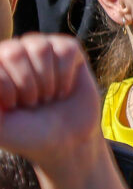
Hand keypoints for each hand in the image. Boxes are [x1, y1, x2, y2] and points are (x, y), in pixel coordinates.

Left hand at [0, 35, 106, 174]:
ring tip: (48, 95)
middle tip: (33, 102)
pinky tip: (65, 88)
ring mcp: (40, 49)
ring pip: (40, 48)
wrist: (65, 140)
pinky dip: (66, 74)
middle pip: (14, 52)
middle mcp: (12, 53)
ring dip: (48, 80)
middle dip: (27, 85)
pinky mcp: (67, 51)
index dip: (7, 90)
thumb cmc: (25, 132)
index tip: (13, 107)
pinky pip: (66, 49)